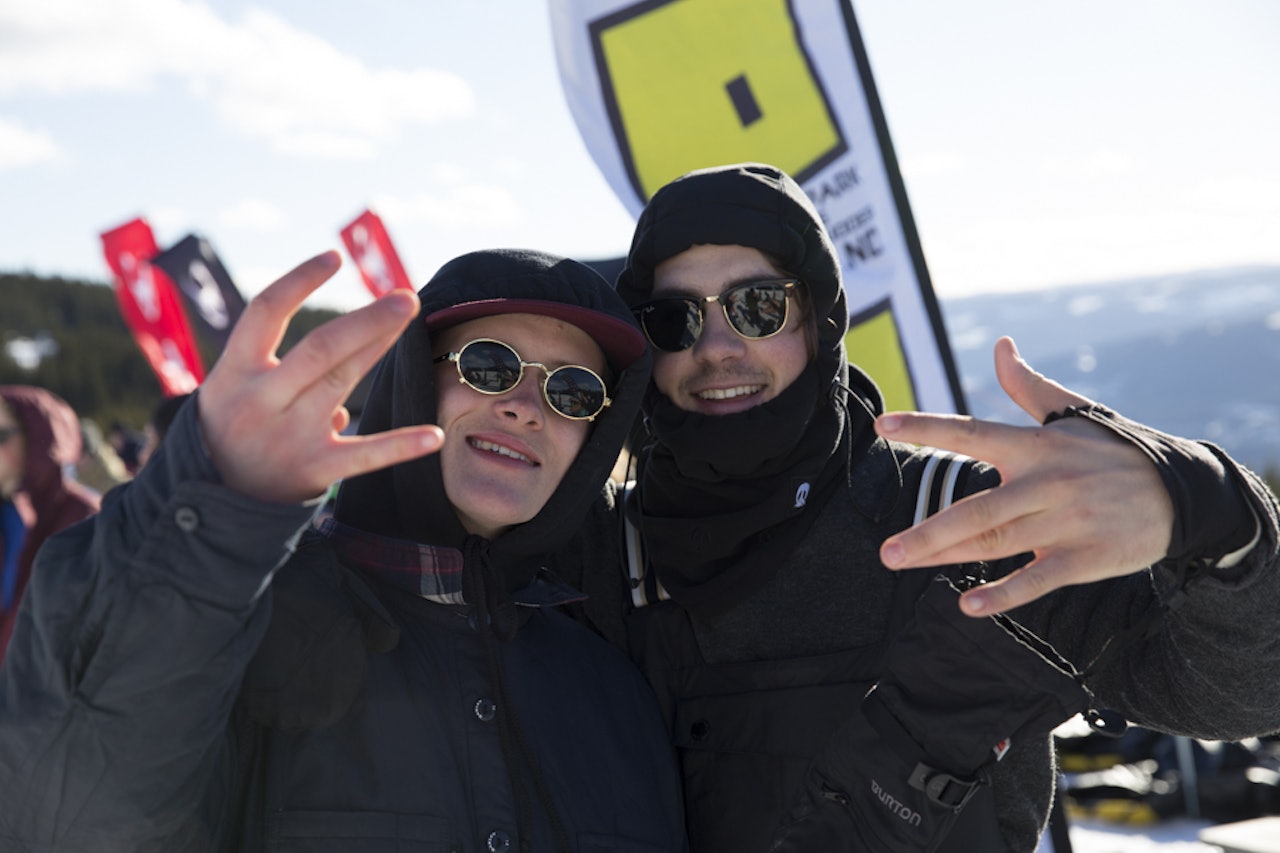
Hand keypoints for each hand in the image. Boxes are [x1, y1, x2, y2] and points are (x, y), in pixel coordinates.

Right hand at [197, 251, 442, 502]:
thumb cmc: (233, 421)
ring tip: (408, 315)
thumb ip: (276, 354)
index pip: (266, 312)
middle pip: (321, 348)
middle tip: (406, 297)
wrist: (212, 493)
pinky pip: (365, 454)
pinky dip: (400, 445)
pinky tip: (434, 435)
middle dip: (367, 320)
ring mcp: (290, 435)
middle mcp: (262, 399)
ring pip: (344, 382)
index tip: (334, 256)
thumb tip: (336, 336)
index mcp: (235, 370)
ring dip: (379, 346)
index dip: (300, 281)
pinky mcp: (315, 468)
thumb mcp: (231, 382)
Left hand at [874, 336, 1172, 616]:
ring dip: (945, 556)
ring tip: (900, 562)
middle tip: (884, 551)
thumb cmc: (1115, 450)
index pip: (971, 432)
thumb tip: (1000, 345)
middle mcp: (1045, 484)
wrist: (1184, 492)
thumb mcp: (1073, 413)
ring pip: (995, 543)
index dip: (925, 428)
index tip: (882, 426)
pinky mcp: (1084, 557)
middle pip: (976, 509)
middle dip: (927, 532)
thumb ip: (1027, 385)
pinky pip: (1037, 579)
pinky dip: (1004, 594)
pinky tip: (969, 605)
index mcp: (1035, 446)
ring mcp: (1064, 523)